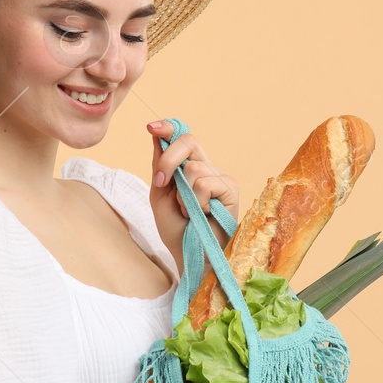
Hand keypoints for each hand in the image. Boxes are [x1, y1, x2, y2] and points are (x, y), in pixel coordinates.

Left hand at [146, 120, 238, 271]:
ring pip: (194, 168)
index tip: (152, 127)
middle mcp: (207, 168)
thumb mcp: (159, 195)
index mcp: (190, 168)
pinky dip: (197, 202)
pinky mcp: (231, 190)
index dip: (169, 128)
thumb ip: (159, 166)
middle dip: (168, 159)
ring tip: (189, 212)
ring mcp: (221, 178)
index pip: (182, 139)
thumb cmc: (176, 230)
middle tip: (160, 181)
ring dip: (183, 194)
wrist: (189, 256)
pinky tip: (202, 215)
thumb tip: (156, 135)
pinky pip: (205, 184)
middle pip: (189, 142)